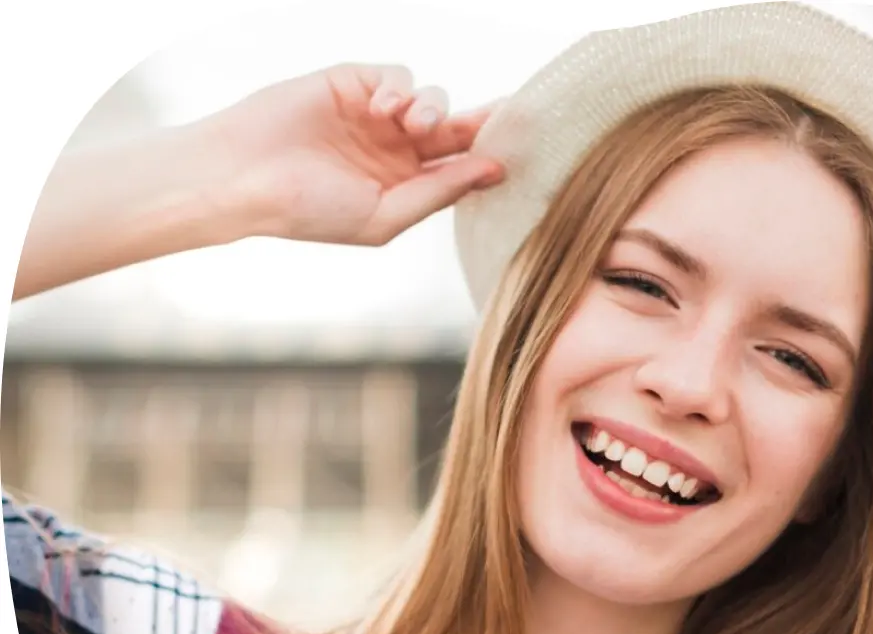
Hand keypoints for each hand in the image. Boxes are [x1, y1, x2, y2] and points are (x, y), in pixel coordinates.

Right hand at [197, 63, 504, 245]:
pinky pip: (396, 75)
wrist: (246, 179)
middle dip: (480, 123)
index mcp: (407, 186)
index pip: (460, 168)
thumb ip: (439, 190)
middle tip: (507, 113)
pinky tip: (384, 108)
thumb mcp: (385, 213)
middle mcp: (396, 151)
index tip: (521, 148)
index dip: (490, 157)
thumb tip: (493, 170)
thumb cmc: (310, 210)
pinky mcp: (353, 83)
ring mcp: (375, 116)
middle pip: (455, 130)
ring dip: (433, 109)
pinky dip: (400, 87)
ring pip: (431, 100)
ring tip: (412, 125)